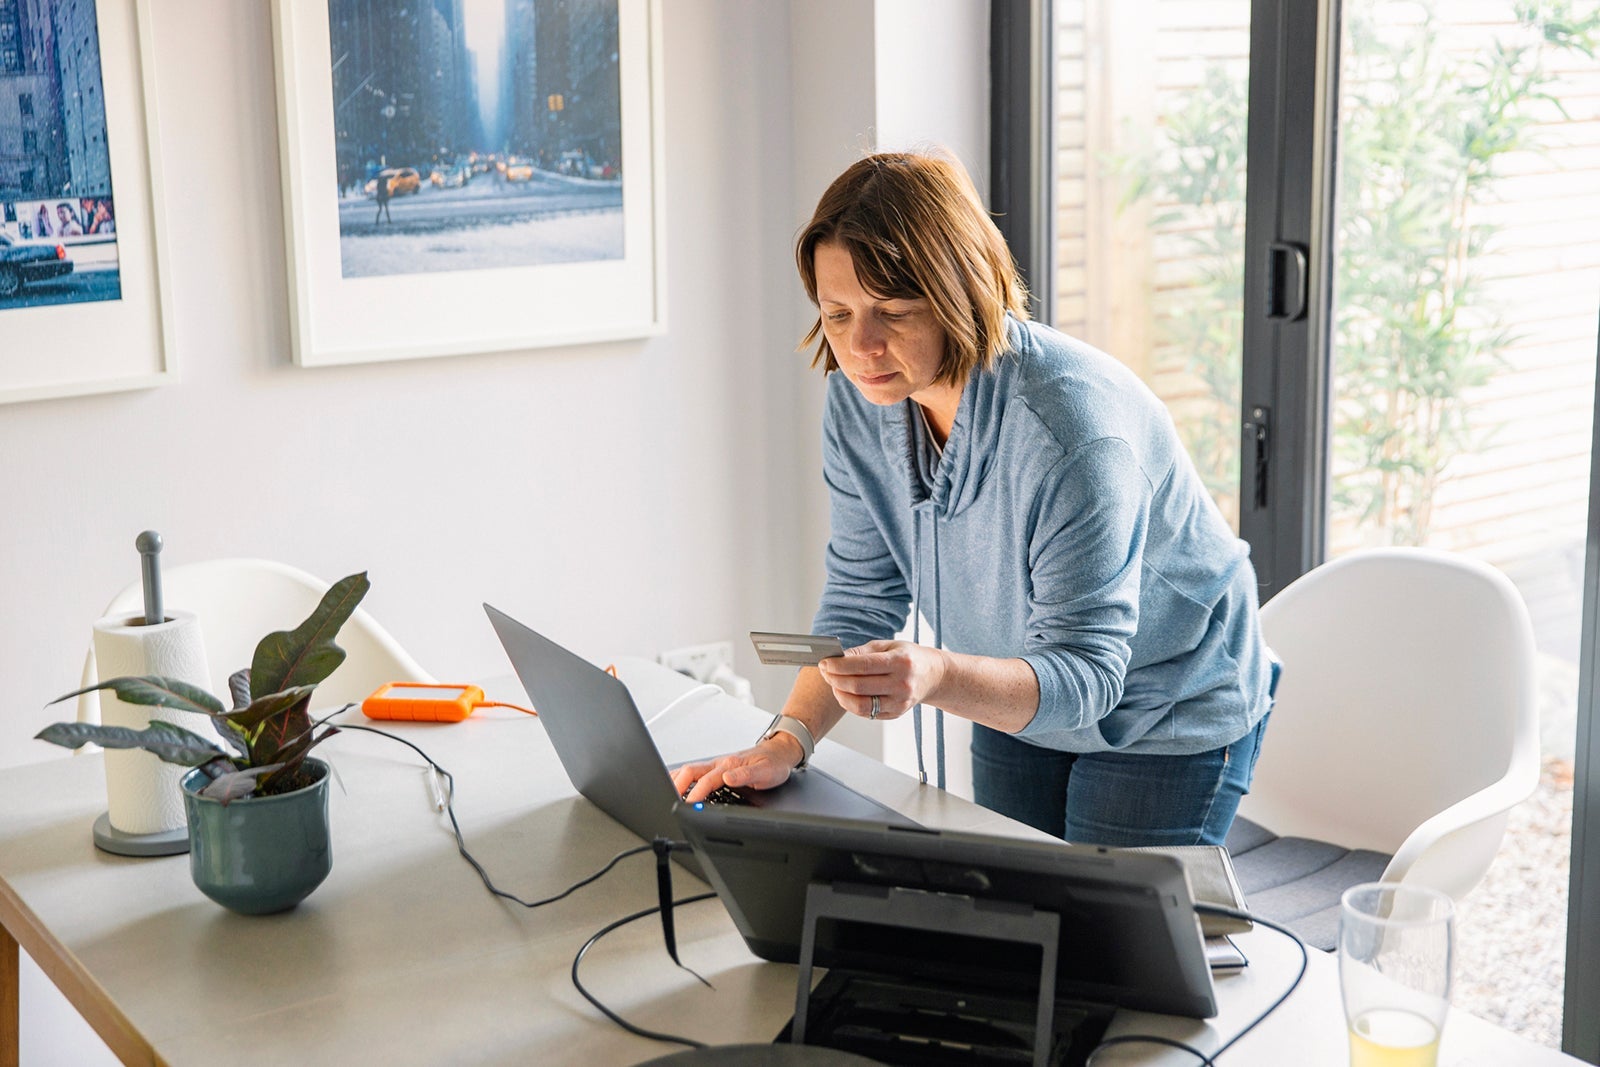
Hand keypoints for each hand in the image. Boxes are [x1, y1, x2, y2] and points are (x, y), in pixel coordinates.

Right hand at [670, 732, 804, 803]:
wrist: (780, 752)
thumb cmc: (774, 763)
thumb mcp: (766, 772)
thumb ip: (746, 775)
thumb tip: (728, 778)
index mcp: (730, 765)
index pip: (707, 781)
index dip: (696, 794)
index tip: (687, 806)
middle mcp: (720, 763)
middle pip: (690, 771)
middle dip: (677, 784)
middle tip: (667, 798)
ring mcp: (717, 765)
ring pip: (690, 770)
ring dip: (676, 779)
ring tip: (665, 791)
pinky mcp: (717, 768)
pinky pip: (695, 771)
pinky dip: (682, 777)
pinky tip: (677, 784)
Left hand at [818, 640, 946, 720]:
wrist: (933, 676)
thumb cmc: (908, 657)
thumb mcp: (888, 646)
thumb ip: (861, 652)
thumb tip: (837, 658)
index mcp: (900, 662)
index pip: (863, 666)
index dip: (839, 665)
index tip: (824, 662)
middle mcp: (901, 684)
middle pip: (858, 687)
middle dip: (835, 679)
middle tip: (825, 671)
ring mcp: (899, 702)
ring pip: (860, 705)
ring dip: (840, 694)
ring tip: (834, 684)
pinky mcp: (895, 714)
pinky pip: (866, 713)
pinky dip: (850, 704)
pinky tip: (846, 693)